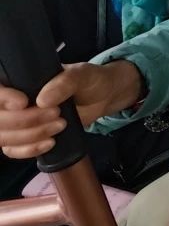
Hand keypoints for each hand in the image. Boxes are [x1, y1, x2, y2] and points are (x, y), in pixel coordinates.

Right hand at [0, 62, 142, 158]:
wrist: (102, 98)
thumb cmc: (89, 80)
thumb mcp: (82, 75)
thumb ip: (65, 82)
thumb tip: (42, 100)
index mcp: (20, 80)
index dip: (3, 99)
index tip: (23, 103)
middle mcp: (13, 101)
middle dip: (24, 120)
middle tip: (56, 113)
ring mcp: (18, 121)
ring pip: (3, 136)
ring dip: (29, 136)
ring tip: (60, 124)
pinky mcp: (26, 137)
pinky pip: (12, 150)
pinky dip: (29, 150)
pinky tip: (50, 143)